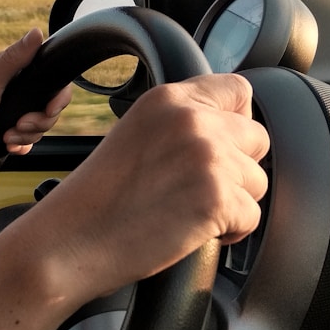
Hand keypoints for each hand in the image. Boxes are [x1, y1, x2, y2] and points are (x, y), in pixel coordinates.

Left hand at [0, 28, 71, 161]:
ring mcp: (10, 108)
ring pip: (38, 124)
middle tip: (19, 126)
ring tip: (7, 137)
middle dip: (38, 122)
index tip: (47, 110)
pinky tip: (8, 145)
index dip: (56, 98)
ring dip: (26, 136)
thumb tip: (37, 32)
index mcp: (13, 71)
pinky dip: (20, 144)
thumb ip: (14, 59)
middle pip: (48, 107)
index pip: (52, 81)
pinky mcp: (4, 125)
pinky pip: (26, 138)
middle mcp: (14, 87)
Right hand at [19, 73, 269, 302]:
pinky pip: (252, 216)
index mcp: (168, 99)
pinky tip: (191, 230)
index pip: (238, 90)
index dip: (237, 121)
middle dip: (238, 166)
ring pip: (258, 181)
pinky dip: (230, 231)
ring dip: (234, 201)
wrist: (71, 238)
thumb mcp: (137, 134)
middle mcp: (192, 119)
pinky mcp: (216, 197)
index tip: (224, 145)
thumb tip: (229, 130)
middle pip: (257, 137)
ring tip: (189, 210)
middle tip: (199, 187)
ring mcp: (207, 157)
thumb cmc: (99, 197)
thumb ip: (182, 122)